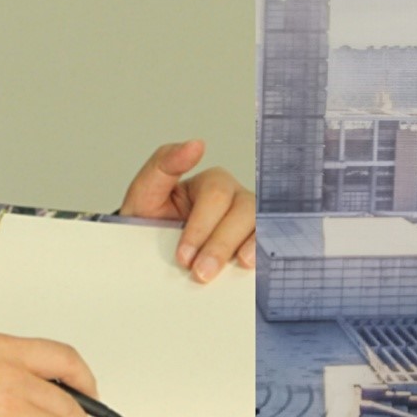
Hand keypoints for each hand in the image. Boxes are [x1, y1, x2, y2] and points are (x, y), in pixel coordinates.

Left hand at [118, 139, 254, 282]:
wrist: (152, 261)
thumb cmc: (149, 225)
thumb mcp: (144, 195)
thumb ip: (164, 165)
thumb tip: (196, 144)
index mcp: (209, 183)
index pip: (216, 195)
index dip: (200, 228)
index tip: (183, 256)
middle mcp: (235, 198)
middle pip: (243, 210)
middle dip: (219, 244)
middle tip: (199, 272)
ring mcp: (251, 222)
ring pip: (260, 225)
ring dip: (246, 249)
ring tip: (228, 271)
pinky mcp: (259, 243)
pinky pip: (272, 242)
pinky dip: (264, 253)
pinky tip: (250, 267)